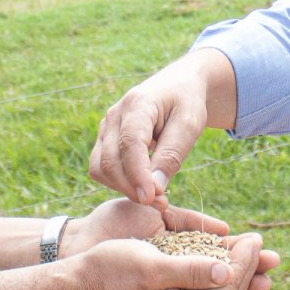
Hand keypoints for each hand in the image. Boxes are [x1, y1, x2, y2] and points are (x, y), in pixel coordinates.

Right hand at [62, 198, 279, 289]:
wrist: (75, 287)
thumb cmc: (109, 269)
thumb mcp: (152, 264)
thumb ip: (192, 269)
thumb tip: (229, 271)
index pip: (226, 288)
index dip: (245, 262)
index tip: (257, 238)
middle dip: (250, 274)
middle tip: (271, 253)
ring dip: (240, 283)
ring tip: (263, 269)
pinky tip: (231, 284)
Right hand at [89, 53, 224, 205]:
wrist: (177, 86)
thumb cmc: (186, 103)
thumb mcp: (190, 124)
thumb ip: (172, 155)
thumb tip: (154, 189)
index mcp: (137, 104)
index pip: (129, 143)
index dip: (138, 174)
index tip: (151, 198)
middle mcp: (114, 114)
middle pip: (110, 160)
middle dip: (132, 187)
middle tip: (162, 204)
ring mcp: (105, 126)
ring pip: (100, 167)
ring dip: (123, 187)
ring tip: (154, 196)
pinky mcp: (104, 138)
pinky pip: (101, 167)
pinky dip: (118, 182)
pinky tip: (142, 185)